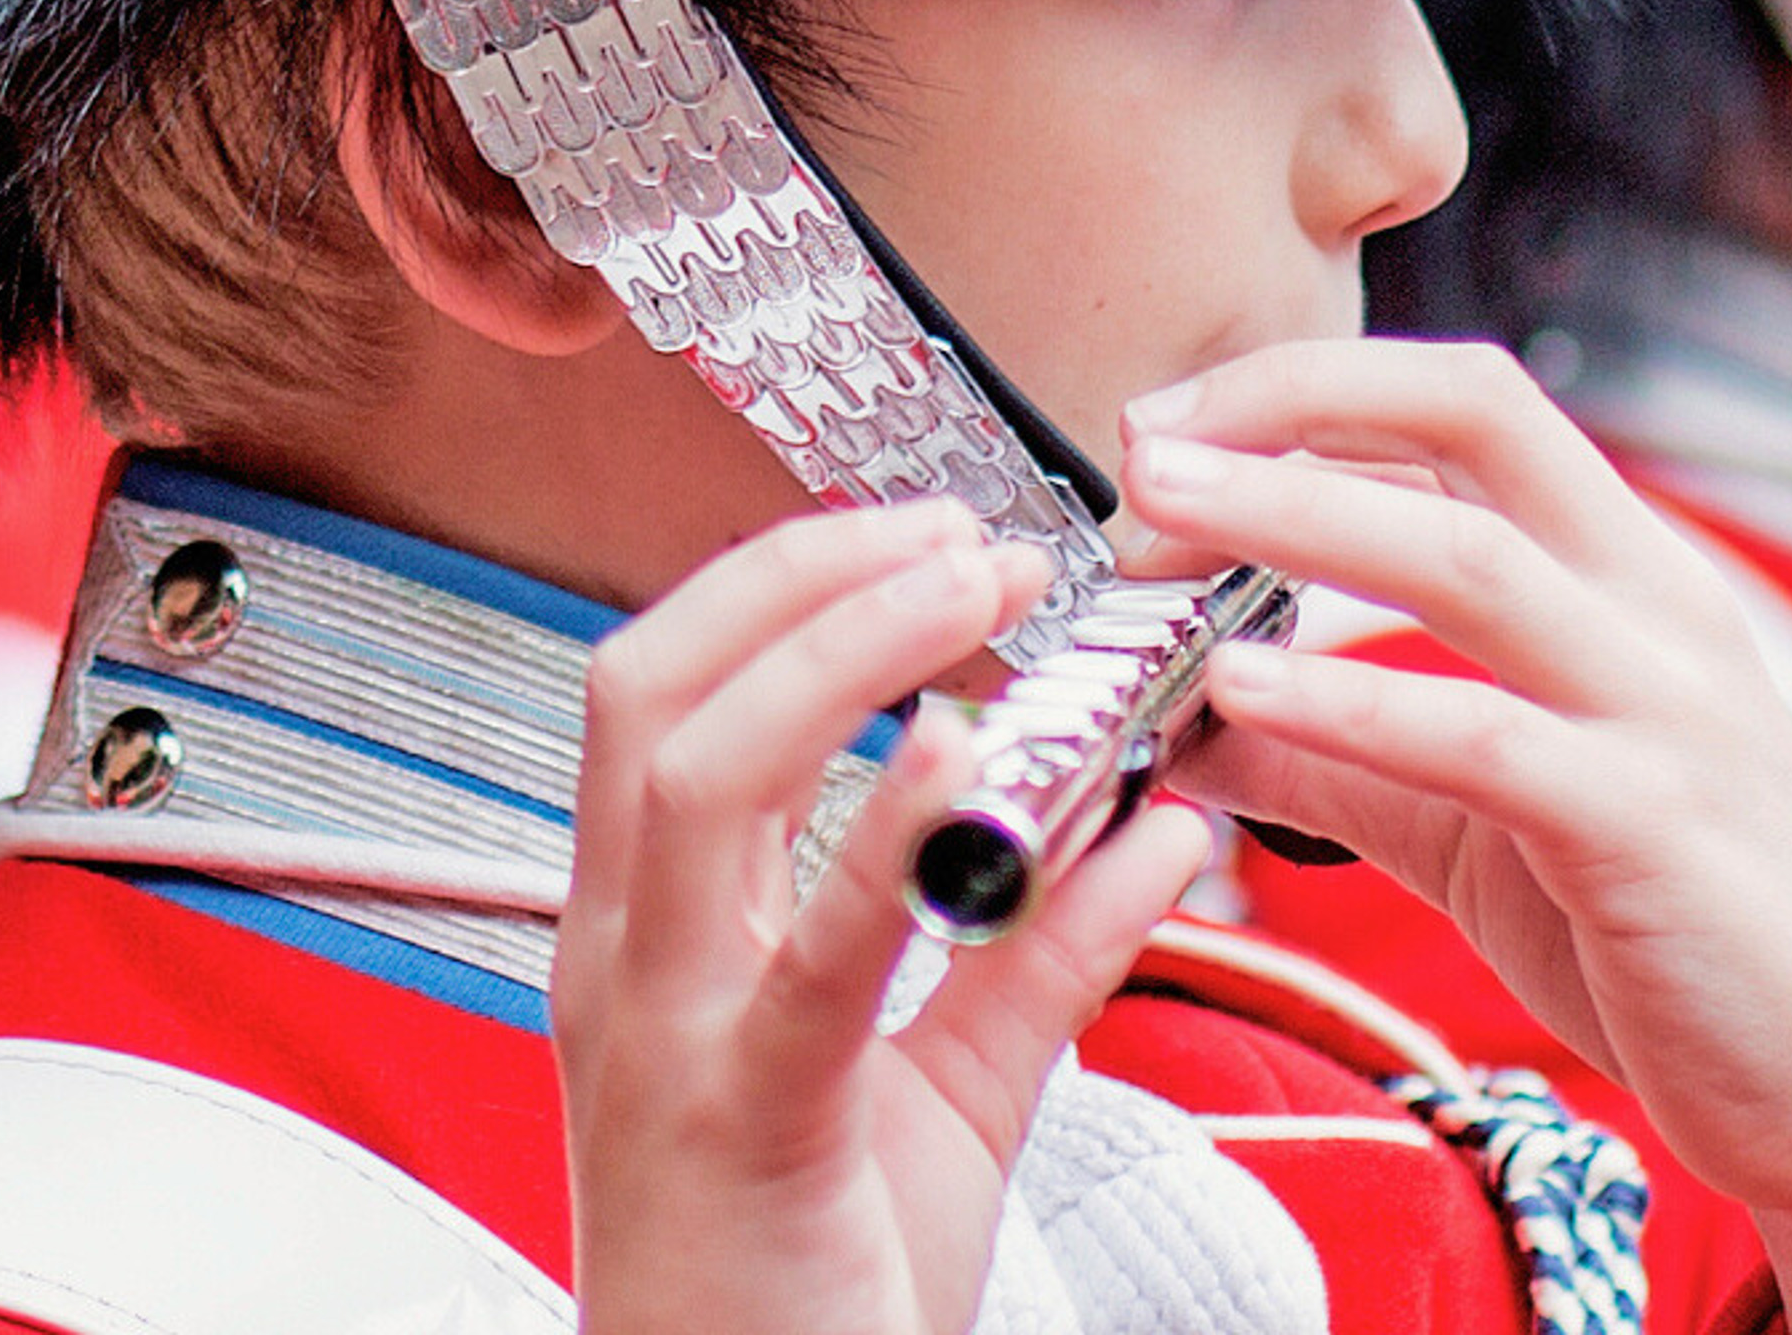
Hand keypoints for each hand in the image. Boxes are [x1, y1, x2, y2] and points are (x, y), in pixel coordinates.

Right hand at [560, 502, 1220, 1334]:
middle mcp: (633, 967)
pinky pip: (802, 962)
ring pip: (695, 781)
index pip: (669, 690)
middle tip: (966, 533)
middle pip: (653, 690)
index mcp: (660, 938)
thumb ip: (1048, 944)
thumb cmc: (817, 1289)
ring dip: (843, 653)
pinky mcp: (743, 1127)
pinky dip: (880, 842)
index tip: (931, 533)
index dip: (790, 579)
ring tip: (973, 592)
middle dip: (808, 574)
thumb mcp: (952, 1086)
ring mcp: (669, 1042)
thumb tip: (1158, 818)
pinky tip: (962, 760)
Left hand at [1121, 341, 1791, 1334]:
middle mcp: (1659, 608)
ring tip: (1154, 520)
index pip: (1470, 407)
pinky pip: (1484, 736)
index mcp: (1631, 578)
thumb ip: (1353, 757)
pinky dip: (1351, 698)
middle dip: (1294, 404)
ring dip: (1292, 517)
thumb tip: (1193, 715)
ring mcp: (1666, 710)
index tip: (1174, 432)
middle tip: (1139, 443)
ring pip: (1468, 554)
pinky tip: (1238, 690)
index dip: (1311, 391)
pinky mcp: (1652, 829)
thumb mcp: (1490, 825)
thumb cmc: (1686, 943)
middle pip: (1476, 416)